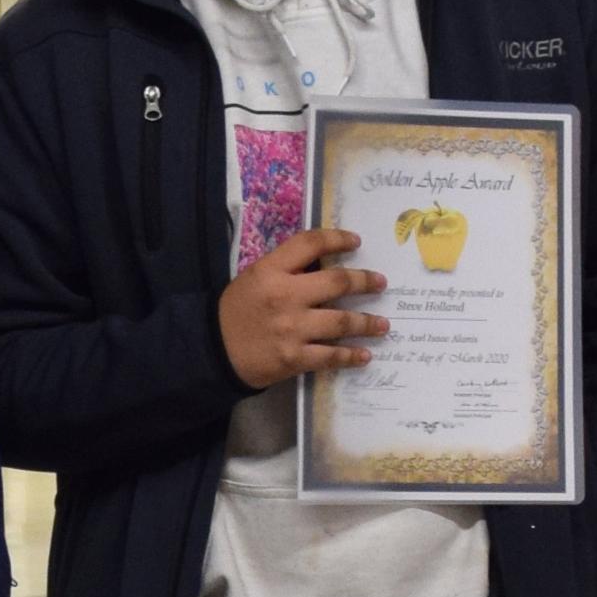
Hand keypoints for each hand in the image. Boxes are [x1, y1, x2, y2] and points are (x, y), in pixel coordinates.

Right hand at [215, 227, 388, 391]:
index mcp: (271, 271)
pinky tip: (364, 355)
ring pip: (341, 322)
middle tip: (380, 283)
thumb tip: (323, 266)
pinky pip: (330, 356)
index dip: (337, 239)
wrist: (213, 352)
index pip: (310, 244)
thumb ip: (285, 270)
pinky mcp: (294, 358)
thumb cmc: (234, 312)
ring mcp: (292, 329)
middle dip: (364, 281)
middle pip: (336, 282)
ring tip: (383, 324)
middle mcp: (285, 296)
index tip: (356, 242)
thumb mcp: (254, 278)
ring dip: (367, 322)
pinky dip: (351, 356)